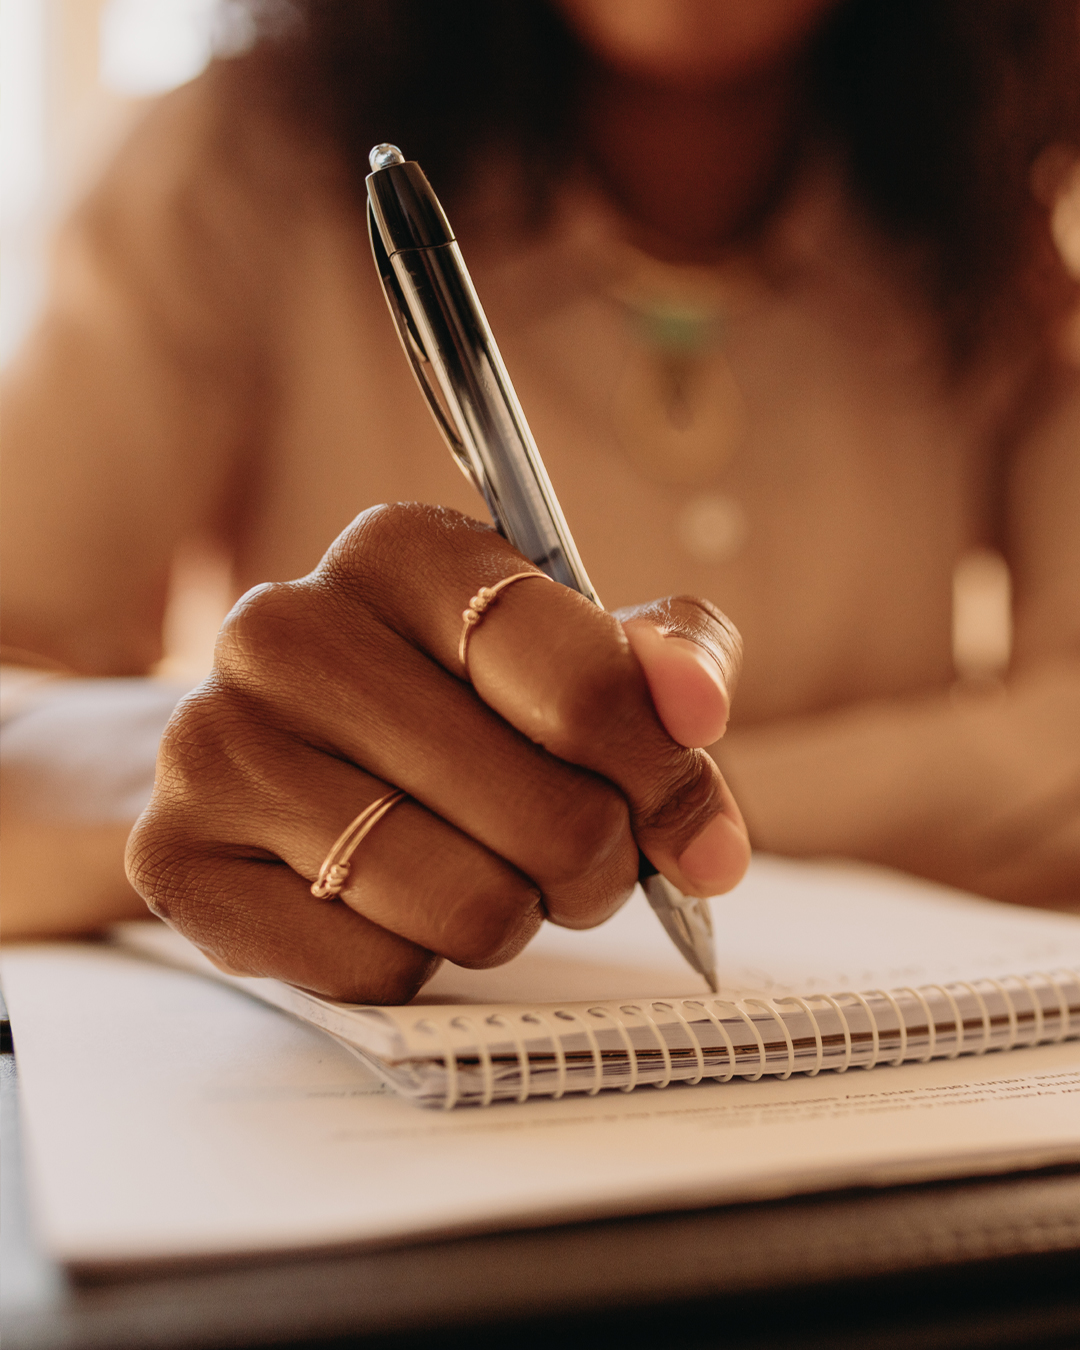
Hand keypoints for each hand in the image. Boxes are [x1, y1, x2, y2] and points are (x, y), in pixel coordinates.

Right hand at [127, 505, 748, 1000]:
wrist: (272, 748)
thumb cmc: (442, 700)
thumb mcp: (561, 648)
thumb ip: (655, 658)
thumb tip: (696, 705)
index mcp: (398, 551)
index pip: (583, 683)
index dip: (666, 775)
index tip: (699, 829)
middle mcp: (287, 629)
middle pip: (547, 815)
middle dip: (600, 862)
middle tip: (583, 857)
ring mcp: (216, 745)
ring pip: (470, 907)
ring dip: (519, 915)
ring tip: (499, 879)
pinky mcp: (177, 861)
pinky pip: (374, 968)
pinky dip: (419, 958)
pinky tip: (396, 905)